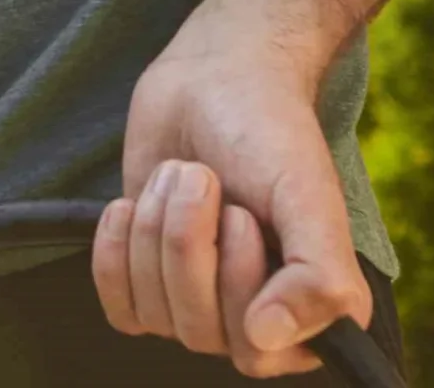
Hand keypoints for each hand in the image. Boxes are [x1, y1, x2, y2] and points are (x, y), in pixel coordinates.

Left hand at [93, 10, 371, 376]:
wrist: (211, 82)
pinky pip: (120, 309)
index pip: (255, 352)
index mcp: (310, 315)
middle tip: (203, 177)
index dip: (236, 278)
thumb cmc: (269, 136)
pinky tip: (129, 205)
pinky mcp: (148, 278)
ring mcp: (199, 302)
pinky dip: (115, 253)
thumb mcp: (308, 198)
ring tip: (181, 176)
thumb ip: (318, 278)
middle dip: (188, 240)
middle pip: (198, 330)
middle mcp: (257, 323)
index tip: (241, 212)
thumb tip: (265, 339)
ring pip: (155, 314)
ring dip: (156, 230)